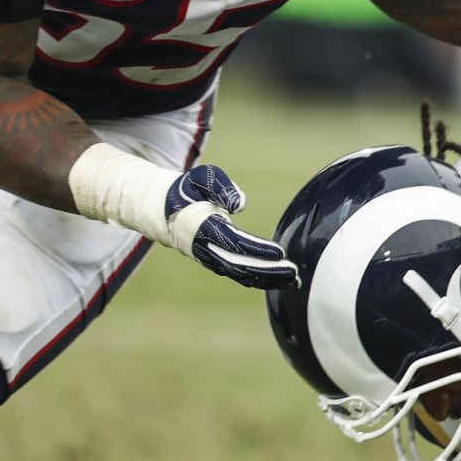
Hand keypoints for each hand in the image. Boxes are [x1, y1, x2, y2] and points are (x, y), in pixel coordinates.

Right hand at [163, 165, 298, 288]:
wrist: (166, 212)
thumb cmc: (189, 190)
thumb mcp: (202, 179)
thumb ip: (221, 188)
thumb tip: (239, 204)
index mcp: (203, 227)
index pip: (234, 242)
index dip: (257, 249)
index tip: (280, 252)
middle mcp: (206, 248)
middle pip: (240, 265)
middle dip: (268, 270)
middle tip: (294, 271)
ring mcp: (210, 259)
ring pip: (241, 275)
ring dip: (268, 279)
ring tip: (294, 281)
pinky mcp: (217, 263)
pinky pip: (239, 275)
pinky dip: (260, 280)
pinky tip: (281, 282)